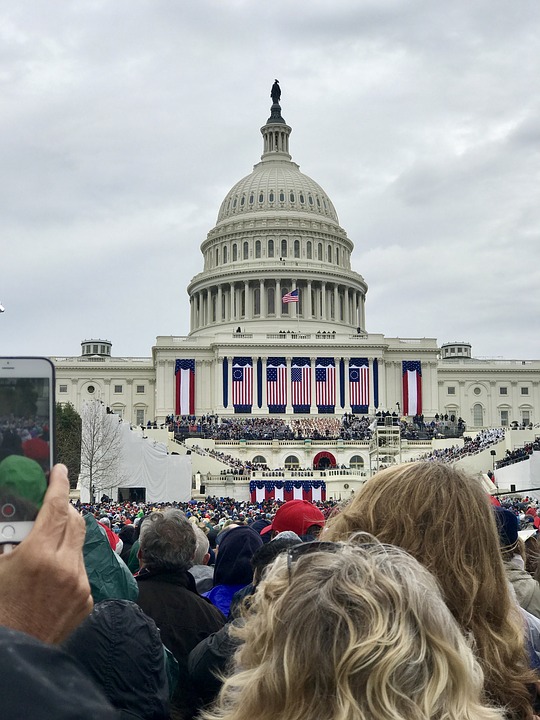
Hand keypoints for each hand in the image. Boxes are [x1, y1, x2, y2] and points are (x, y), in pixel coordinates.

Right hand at [0, 464, 92, 642]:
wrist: (15, 653)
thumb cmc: (0, 609)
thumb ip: (12, 540)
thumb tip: (20, 518)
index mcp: (38, 556)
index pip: (55, 508)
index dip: (58, 485)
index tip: (60, 471)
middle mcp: (65, 566)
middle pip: (74, 520)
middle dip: (64, 510)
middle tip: (52, 508)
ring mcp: (79, 583)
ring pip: (78, 545)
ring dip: (65, 541)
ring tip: (45, 553)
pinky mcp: (87, 599)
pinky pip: (80, 570)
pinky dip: (68, 566)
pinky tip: (51, 580)